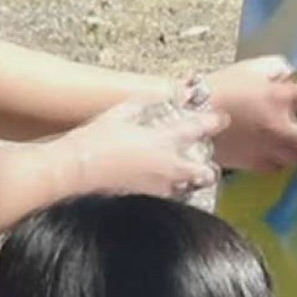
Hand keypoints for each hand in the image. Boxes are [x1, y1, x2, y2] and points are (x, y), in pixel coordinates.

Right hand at [53, 98, 227, 198]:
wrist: (75, 170)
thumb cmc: (94, 140)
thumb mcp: (119, 112)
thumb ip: (144, 103)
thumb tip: (159, 95)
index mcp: (162, 139)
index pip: (198, 129)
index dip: (213, 122)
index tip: (221, 119)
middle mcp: (166, 165)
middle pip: (202, 169)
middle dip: (208, 166)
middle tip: (206, 161)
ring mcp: (158, 186)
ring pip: (188, 187)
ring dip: (191, 181)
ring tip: (187, 177)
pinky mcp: (147, 200)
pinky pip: (169, 198)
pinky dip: (172, 192)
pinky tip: (163, 187)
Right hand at [204, 55, 296, 170]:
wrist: (189, 116)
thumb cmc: (222, 85)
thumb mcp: (255, 68)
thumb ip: (282, 72)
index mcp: (281, 97)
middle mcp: (280, 127)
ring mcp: (268, 149)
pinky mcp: (255, 164)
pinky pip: (281, 165)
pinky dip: (287, 157)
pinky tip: (282, 148)